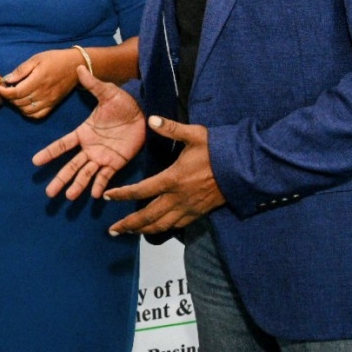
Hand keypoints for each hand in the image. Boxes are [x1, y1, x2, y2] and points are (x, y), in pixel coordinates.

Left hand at [0, 48, 82, 118]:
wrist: (75, 66)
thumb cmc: (54, 59)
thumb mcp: (36, 59)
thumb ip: (21, 70)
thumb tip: (7, 79)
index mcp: (38, 80)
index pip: (16, 92)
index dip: (4, 92)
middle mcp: (43, 93)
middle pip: (19, 102)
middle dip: (8, 97)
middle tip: (4, 90)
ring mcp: (49, 101)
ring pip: (27, 110)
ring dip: (17, 105)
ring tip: (14, 96)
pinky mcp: (53, 105)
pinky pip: (38, 115)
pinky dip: (28, 113)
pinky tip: (24, 104)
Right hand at [31, 67, 145, 198]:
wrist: (143, 111)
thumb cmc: (123, 102)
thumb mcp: (107, 92)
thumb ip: (92, 84)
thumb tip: (79, 67)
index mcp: (83, 132)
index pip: (62, 145)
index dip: (49, 153)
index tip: (35, 162)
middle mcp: (89, 148)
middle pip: (71, 166)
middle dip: (60, 178)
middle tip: (49, 193)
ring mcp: (102, 156)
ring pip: (86, 174)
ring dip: (77, 185)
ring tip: (68, 197)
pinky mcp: (116, 162)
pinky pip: (106, 176)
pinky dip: (100, 186)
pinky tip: (94, 195)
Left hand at [104, 116, 225, 234]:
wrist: (244, 169)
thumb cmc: (218, 151)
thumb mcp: (195, 135)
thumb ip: (171, 128)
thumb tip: (152, 118)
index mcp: (172, 179)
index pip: (141, 191)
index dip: (122, 195)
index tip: (107, 197)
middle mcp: (178, 198)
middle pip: (148, 216)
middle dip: (129, 224)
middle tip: (112, 231)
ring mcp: (189, 207)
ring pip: (162, 225)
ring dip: (144, 230)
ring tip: (129, 233)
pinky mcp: (199, 212)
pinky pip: (177, 225)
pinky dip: (163, 229)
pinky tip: (156, 230)